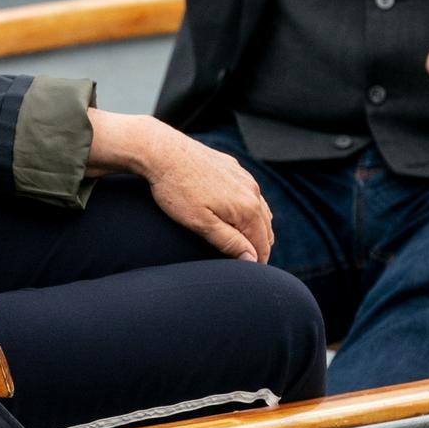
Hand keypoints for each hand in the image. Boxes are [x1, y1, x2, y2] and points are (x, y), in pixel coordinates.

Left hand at [87, 110, 272, 262]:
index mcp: (248, 208)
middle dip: (259, 247)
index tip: (247, 276)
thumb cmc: (177, 190)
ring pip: (260, 210)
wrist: (162, 151)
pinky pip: (250, 194)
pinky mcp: (234, 168)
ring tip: (244, 244)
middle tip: (246, 264)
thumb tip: (252, 260)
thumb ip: (229, 242)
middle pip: (266, 229)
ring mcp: (244, 177)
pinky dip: (248, 209)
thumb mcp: (200, 223)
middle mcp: (252, 191)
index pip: (263, 245)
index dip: (256, 263)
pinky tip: (236, 215)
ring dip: (256, 228)